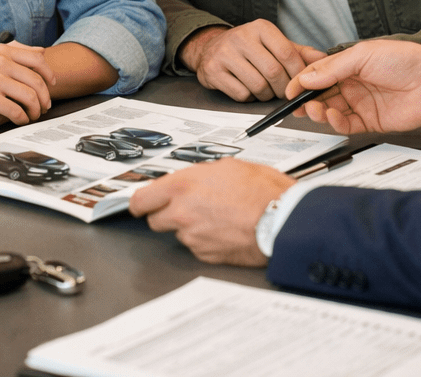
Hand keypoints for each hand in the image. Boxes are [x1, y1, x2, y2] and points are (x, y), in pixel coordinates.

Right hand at [0, 41, 55, 126]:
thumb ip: (13, 53)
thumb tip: (41, 50)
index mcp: (2, 51)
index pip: (37, 59)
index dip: (48, 73)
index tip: (52, 84)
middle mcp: (1, 62)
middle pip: (37, 80)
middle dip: (45, 96)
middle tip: (45, 106)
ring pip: (30, 96)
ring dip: (35, 109)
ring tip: (33, 115)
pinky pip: (16, 110)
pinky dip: (22, 118)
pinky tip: (20, 121)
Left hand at [129, 159, 294, 265]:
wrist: (280, 220)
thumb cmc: (261, 190)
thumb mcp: (228, 166)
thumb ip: (200, 175)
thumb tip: (193, 180)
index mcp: (182, 186)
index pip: (141, 199)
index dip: (141, 202)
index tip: (142, 202)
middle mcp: (181, 213)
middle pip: (154, 219)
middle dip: (165, 213)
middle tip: (183, 206)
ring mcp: (192, 237)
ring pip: (178, 233)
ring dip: (188, 226)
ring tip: (215, 215)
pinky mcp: (205, 255)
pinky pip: (196, 246)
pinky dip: (205, 239)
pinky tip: (223, 228)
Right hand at [179, 21, 325, 100]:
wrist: (210, 47)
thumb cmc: (247, 47)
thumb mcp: (272, 43)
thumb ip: (298, 51)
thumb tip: (324, 58)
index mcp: (261, 28)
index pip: (287, 53)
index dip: (297, 73)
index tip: (301, 83)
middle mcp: (242, 37)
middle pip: (273, 72)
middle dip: (283, 88)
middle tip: (285, 92)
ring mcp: (225, 54)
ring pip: (258, 85)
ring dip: (266, 95)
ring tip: (266, 90)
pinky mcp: (213, 71)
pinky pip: (241, 94)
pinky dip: (249, 97)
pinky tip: (248, 89)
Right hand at [284, 40, 420, 133]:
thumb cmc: (404, 60)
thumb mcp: (362, 56)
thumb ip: (332, 68)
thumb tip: (306, 77)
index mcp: (348, 65)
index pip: (318, 74)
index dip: (302, 82)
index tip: (288, 89)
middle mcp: (352, 85)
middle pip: (321, 95)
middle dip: (306, 100)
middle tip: (296, 104)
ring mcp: (360, 104)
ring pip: (330, 111)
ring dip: (318, 111)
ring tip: (314, 109)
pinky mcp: (370, 122)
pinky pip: (346, 125)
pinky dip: (335, 123)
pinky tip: (331, 117)